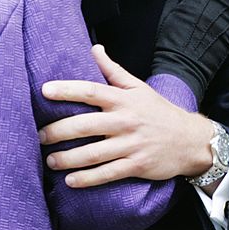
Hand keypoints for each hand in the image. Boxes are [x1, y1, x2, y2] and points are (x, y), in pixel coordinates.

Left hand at [40, 45, 214, 186]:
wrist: (190, 140)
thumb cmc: (159, 111)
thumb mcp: (138, 87)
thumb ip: (113, 71)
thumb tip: (94, 48)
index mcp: (123, 100)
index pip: (90, 91)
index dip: (67, 90)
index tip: (44, 90)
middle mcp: (125, 121)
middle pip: (85, 125)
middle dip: (58, 131)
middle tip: (39, 136)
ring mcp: (131, 144)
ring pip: (92, 154)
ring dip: (67, 159)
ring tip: (50, 161)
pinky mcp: (136, 165)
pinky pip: (107, 173)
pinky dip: (87, 179)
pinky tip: (70, 181)